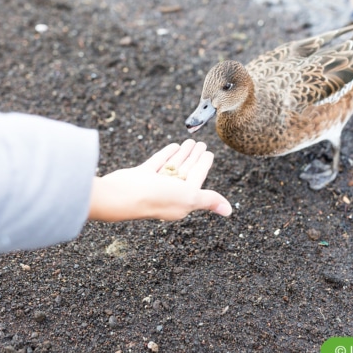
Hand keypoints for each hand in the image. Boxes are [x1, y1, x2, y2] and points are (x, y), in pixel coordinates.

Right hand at [89, 140, 231, 221]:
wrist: (122, 195)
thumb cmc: (157, 197)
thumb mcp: (189, 197)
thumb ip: (208, 200)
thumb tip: (229, 211)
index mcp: (182, 200)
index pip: (197, 179)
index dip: (204, 166)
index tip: (209, 153)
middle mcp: (168, 193)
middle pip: (185, 172)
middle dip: (194, 158)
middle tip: (202, 143)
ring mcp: (153, 184)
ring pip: (172, 166)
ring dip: (182, 154)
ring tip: (190, 141)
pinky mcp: (141, 176)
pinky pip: (157, 163)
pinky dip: (167, 155)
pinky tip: (173, 146)